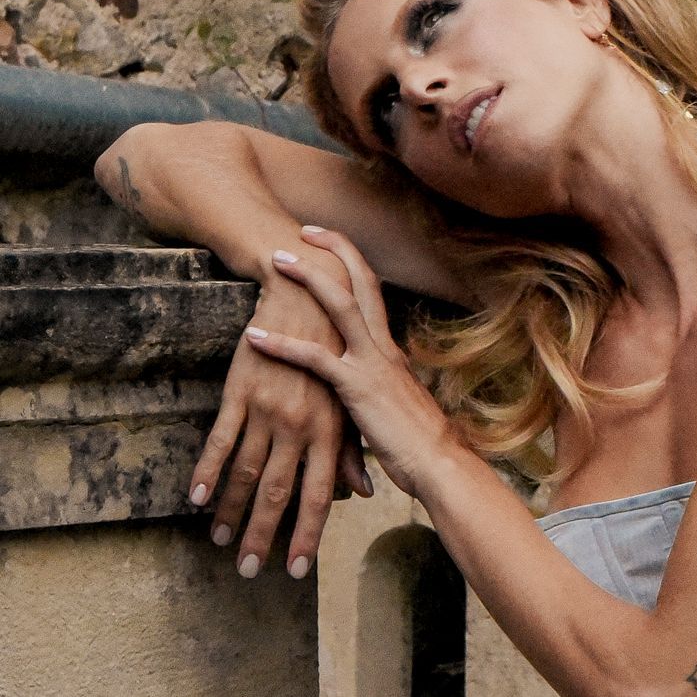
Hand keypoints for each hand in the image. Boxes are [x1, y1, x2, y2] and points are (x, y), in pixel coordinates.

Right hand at [192, 265, 372, 578]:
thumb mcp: (348, 399)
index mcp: (329, 431)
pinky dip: (208, 472)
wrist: (307, 294)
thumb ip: (349, 449)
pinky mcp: (240, 391)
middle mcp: (299, 425)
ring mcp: (268, 409)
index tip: (295, 569)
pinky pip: (221, 439)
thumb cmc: (334, 350)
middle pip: (278, 492)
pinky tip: (198, 499)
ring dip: (231, 511)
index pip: (320, 495)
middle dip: (264, 535)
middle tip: (248, 569)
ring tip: (220, 541)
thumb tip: (361, 492)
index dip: (307, 534)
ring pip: (246, 472)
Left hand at [244, 228, 460, 501]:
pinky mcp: (358, 389)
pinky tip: (254, 337)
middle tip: (304, 231)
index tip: (328, 243)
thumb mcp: (398, 408)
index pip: (374, 291)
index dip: (352, 262)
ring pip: (341, 305)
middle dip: (334, 249)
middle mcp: (385, 347)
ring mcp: (373, 364)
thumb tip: (370, 390)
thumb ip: (379, 392)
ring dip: (308, 279)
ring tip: (277, 261)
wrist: (441, 466)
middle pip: (363, 281)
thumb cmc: (422, 445)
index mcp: (392, 350)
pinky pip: (315, 358)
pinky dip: (282, 344)